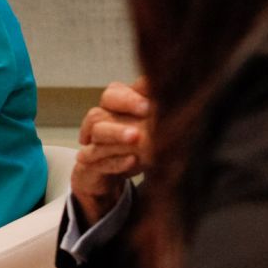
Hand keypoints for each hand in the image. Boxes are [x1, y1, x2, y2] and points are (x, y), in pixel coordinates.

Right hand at [72, 77, 152, 224]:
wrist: (110, 178)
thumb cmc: (134, 147)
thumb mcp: (148, 128)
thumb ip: (157, 108)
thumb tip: (175, 89)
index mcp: (113, 109)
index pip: (114, 94)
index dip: (130, 96)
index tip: (151, 101)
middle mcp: (101, 124)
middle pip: (104, 105)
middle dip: (124, 105)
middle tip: (148, 109)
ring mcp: (94, 145)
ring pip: (98, 131)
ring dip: (117, 133)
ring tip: (136, 136)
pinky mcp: (91, 167)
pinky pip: (99, 162)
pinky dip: (116, 161)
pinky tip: (132, 160)